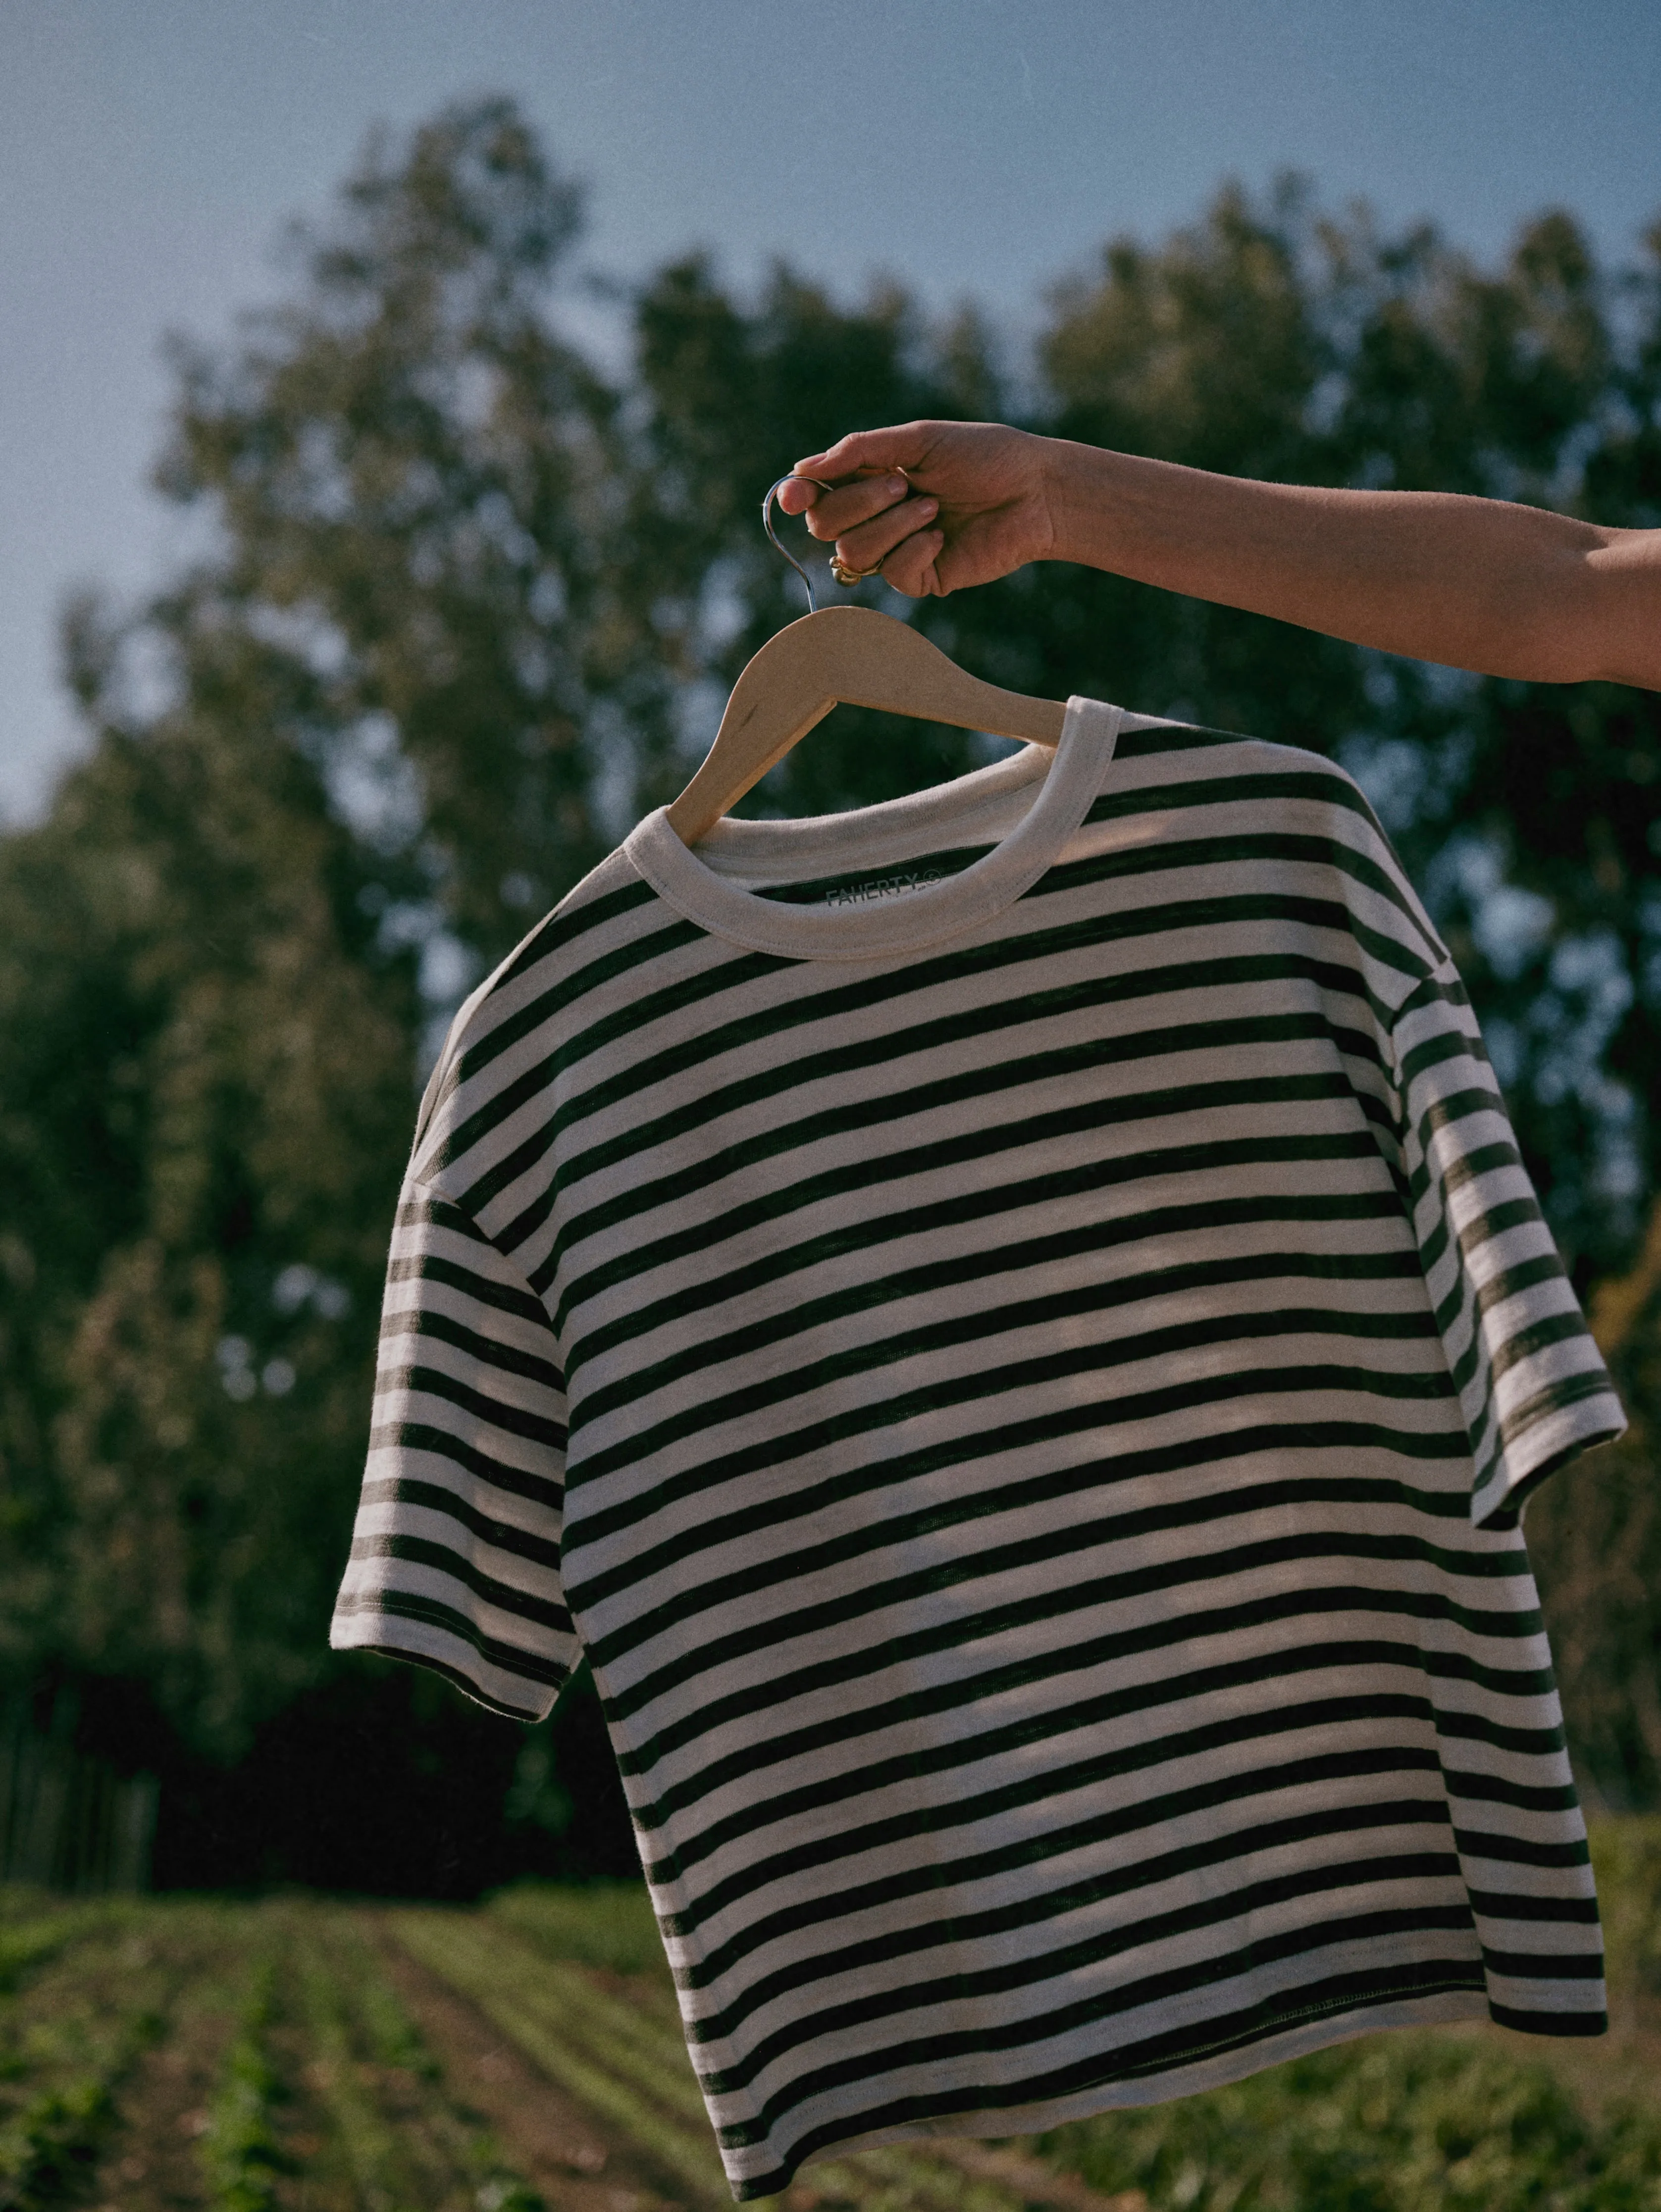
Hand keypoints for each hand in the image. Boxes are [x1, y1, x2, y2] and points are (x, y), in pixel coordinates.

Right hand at [775, 421, 1056, 597]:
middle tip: (904, 485)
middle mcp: (877, 516)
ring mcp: (897, 550)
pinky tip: (943, 537)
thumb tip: (801, 470)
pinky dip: (914, 549)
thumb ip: (860, 452)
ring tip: (933, 508)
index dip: (798, 496)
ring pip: (854, 553)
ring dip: (892, 526)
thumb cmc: (984, 456)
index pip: (817, 495)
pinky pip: (892, 574)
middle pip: (826, 525)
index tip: (795, 494)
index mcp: (871, 478)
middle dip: (860, 503)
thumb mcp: (918, 440)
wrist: (1035, 491)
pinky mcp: (921, 578)